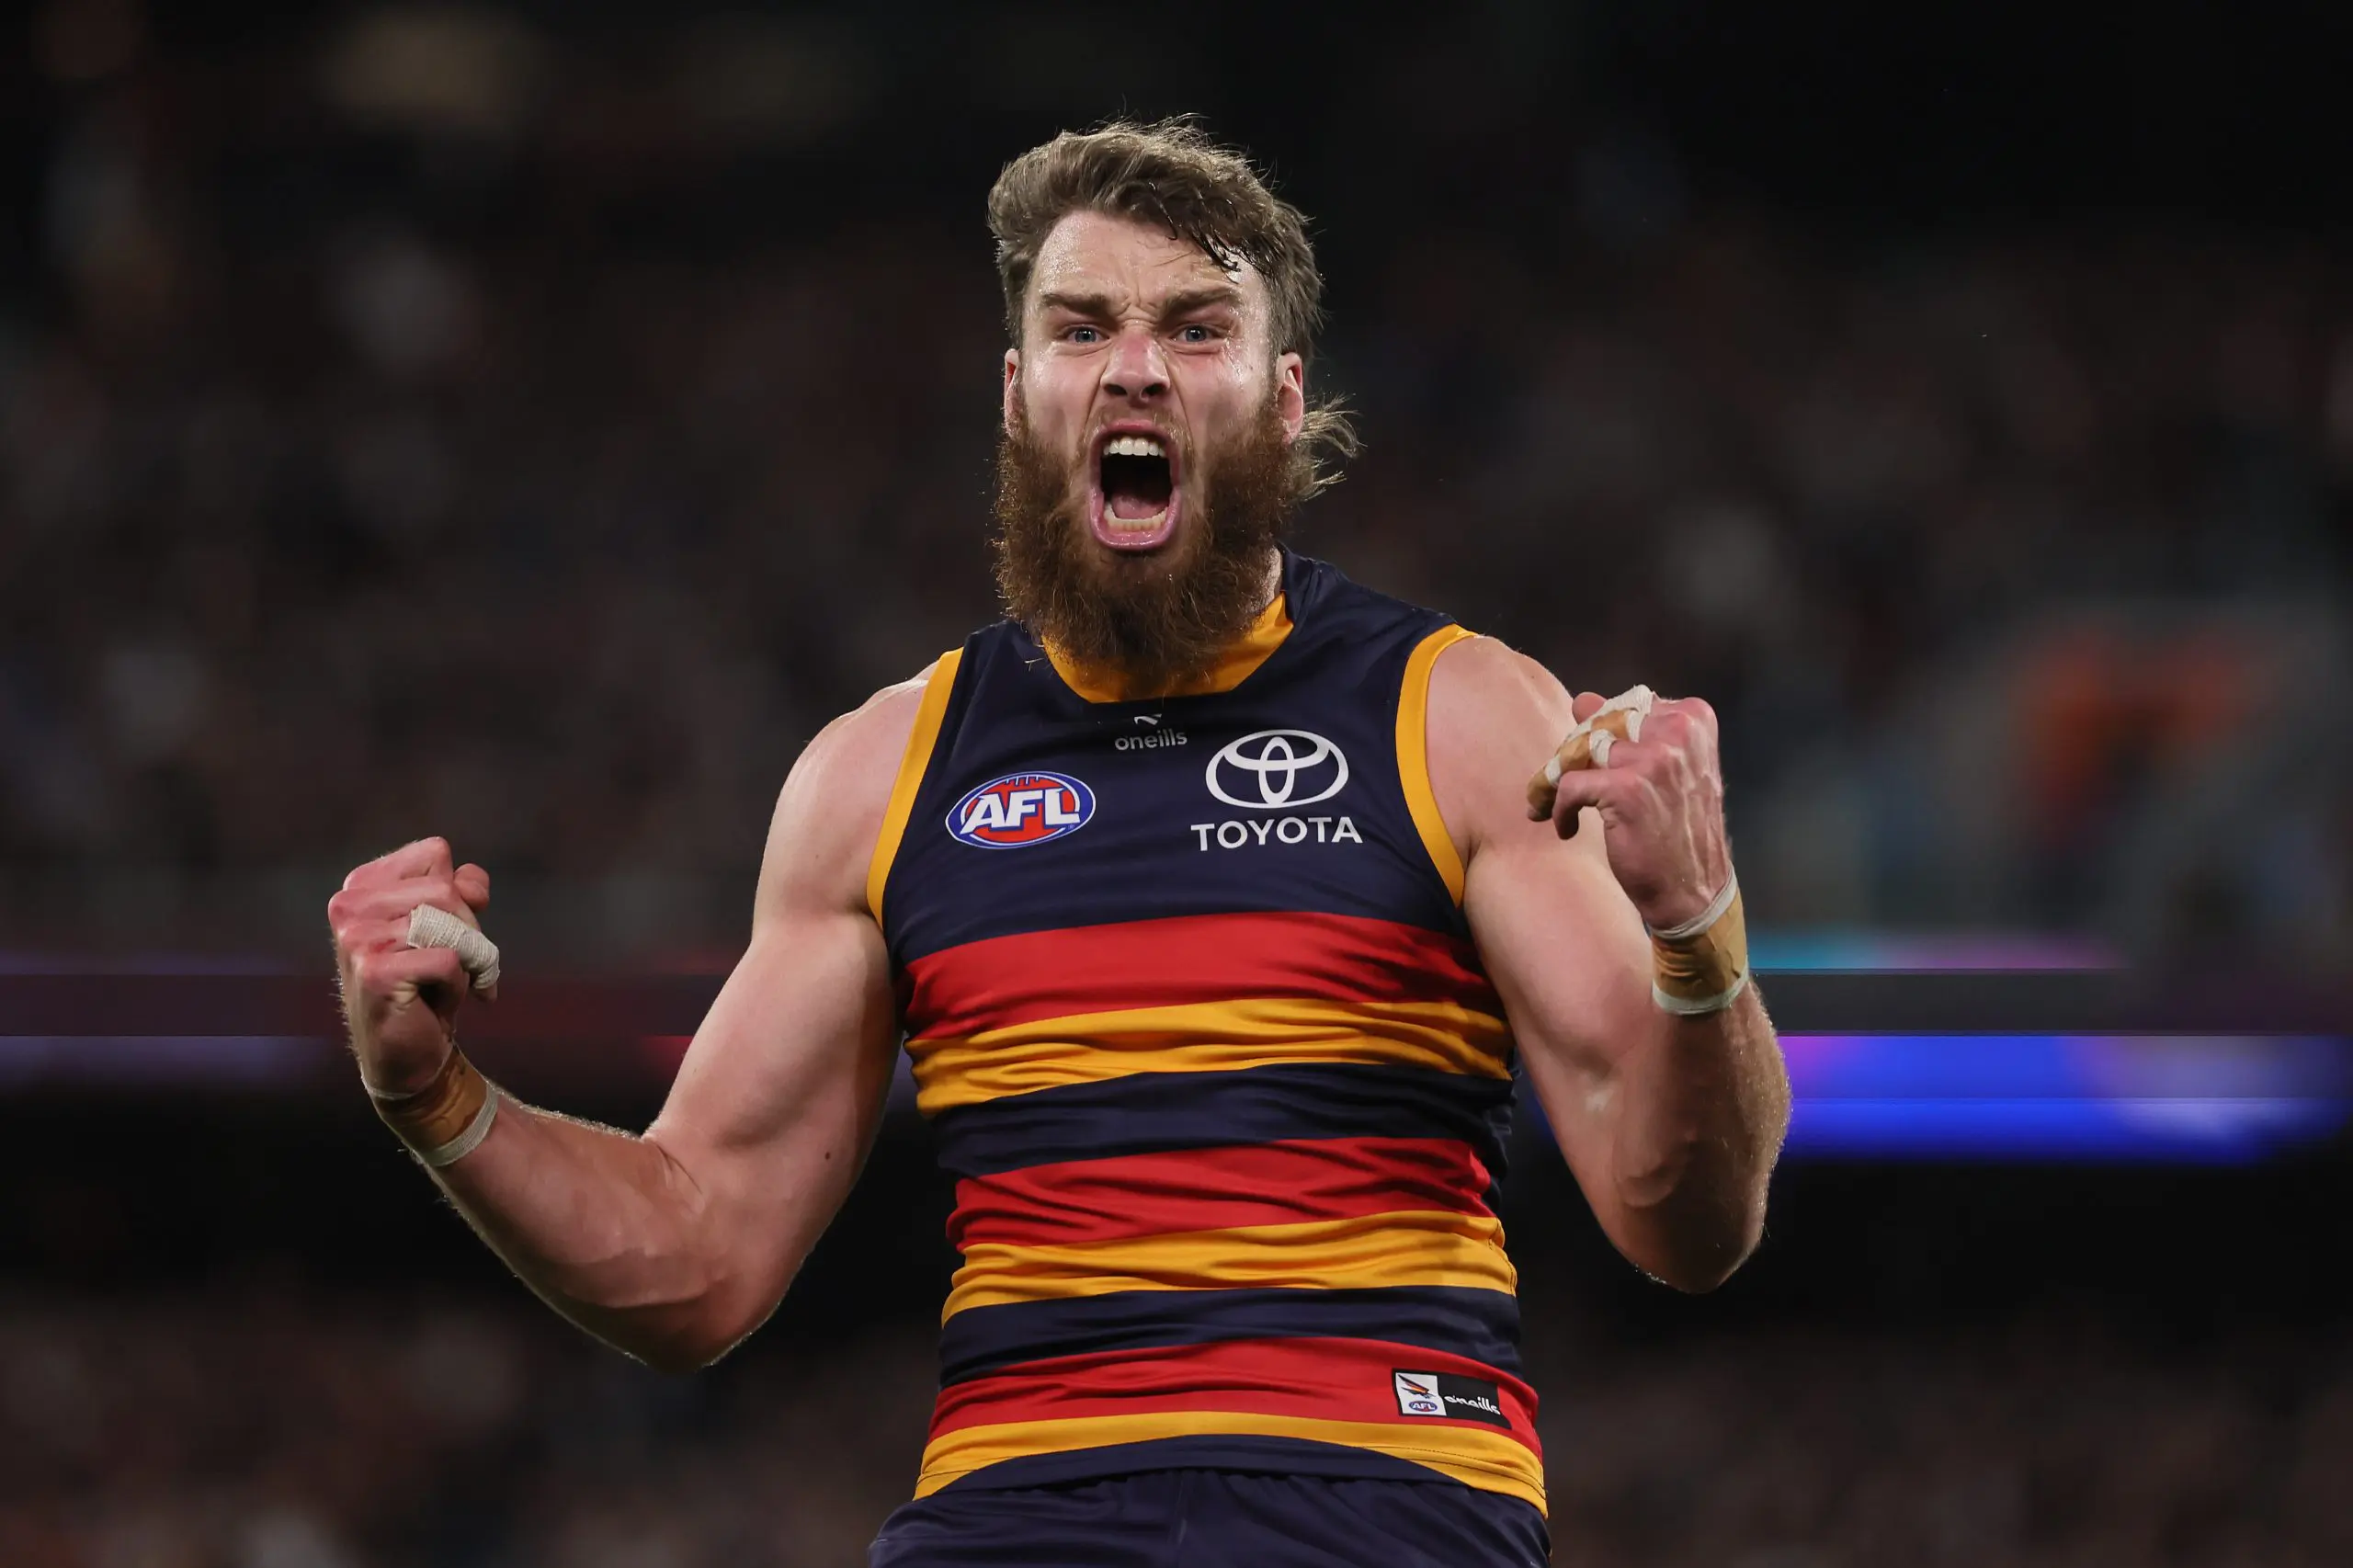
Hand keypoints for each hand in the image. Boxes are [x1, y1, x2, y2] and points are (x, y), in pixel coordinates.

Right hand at [328, 837, 492, 1095]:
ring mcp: (357, 938)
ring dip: (467, 960)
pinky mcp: (375, 972)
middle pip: (447, 889)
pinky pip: (449, 961)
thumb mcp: (446, 926)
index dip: (460, 891)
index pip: (435, 854)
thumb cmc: (426, 984)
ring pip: (450, 923)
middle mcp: (350, 906)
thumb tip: (471, 882)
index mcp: (361, 885)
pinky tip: (434, 1004)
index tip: (455, 928)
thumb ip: (460, 890)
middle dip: (470, 930)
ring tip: (447, 984)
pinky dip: (458, 985)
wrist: (405, 1054)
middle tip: (461, 965)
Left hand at [1526, 690, 1730, 930]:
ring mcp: (1653, 758)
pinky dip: (1559, 808)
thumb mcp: (1669, 770)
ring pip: (1579, 752)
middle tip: (1569, 785)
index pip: (1622, 705)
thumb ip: (1633, 733)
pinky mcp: (1626, 788)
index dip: (1600, 735)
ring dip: (1560, 781)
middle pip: (1598, 724)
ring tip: (1560, 806)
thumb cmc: (1677, 829)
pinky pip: (1569, 784)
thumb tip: (1581, 701)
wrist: (1693, 890)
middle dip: (1576, 755)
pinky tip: (1567, 828)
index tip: (1598, 766)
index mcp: (1692, 718)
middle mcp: (1676, 731)